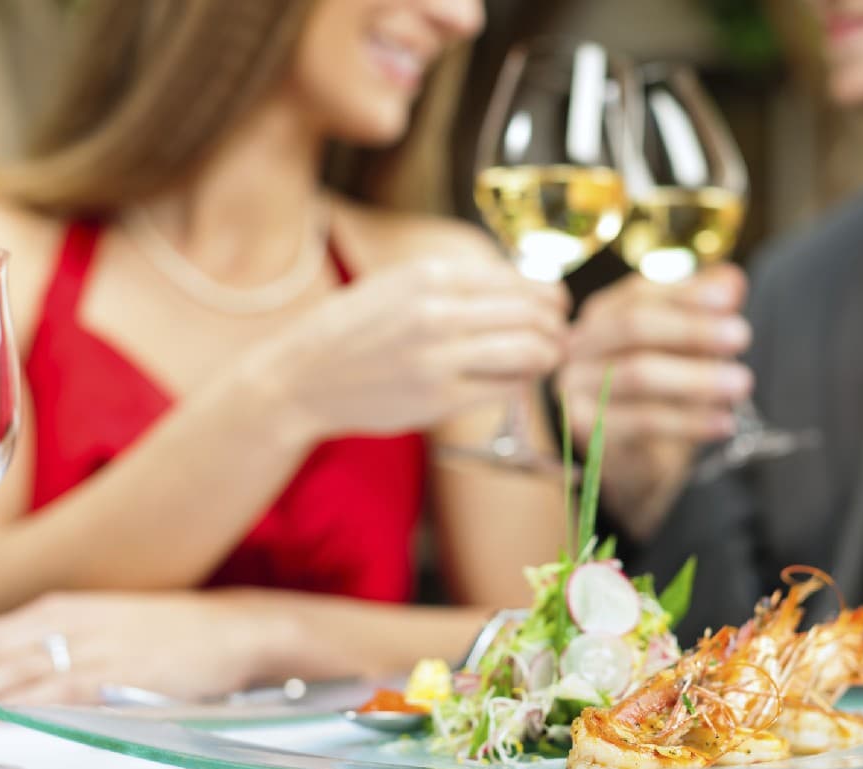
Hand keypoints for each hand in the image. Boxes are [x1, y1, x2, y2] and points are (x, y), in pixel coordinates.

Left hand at [0, 591, 291, 720]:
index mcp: (59, 608)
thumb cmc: (171, 633)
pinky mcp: (115, 674)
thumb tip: (10, 677)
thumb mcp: (104, 625)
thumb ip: (57, 643)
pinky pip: (55, 692)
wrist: (233, 628)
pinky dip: (18, 705)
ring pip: (8, 674)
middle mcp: (66, 622)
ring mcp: (89, 647)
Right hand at [266, 257, 569, 438]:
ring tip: (548, 357)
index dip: (549, 295)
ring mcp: (439, 358)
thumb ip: (454, 282)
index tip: (557, 306)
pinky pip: (505, 387)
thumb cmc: (353, 330)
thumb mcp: (398, 284)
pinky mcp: (438, 398)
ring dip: (549, 354)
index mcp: (430, 275)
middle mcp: (438, 312)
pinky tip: (517, 380)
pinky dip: (522, 381)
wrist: (300, 376)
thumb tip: (519, 287)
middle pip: (532, 314)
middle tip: (561, 334)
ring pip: (528, 351)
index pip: (518, 280)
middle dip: (557, 326)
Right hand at [557, 264, 751, 538]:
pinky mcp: (586, 429)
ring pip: (638, 375)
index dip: (686, 294)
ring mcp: (577, 387)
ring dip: (696, 378)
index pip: (641, 294)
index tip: (731, 299)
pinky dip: (688, 422)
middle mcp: (581, 345)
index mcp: (603, 314)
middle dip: (692, 330)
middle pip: (634, 327)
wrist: (630, 456)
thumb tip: (732, 281)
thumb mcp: (684, 347)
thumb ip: (703, 310)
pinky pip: (641, 422)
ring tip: (742, 383)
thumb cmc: (658, 391)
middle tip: (742, 335)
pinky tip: (724, 423)